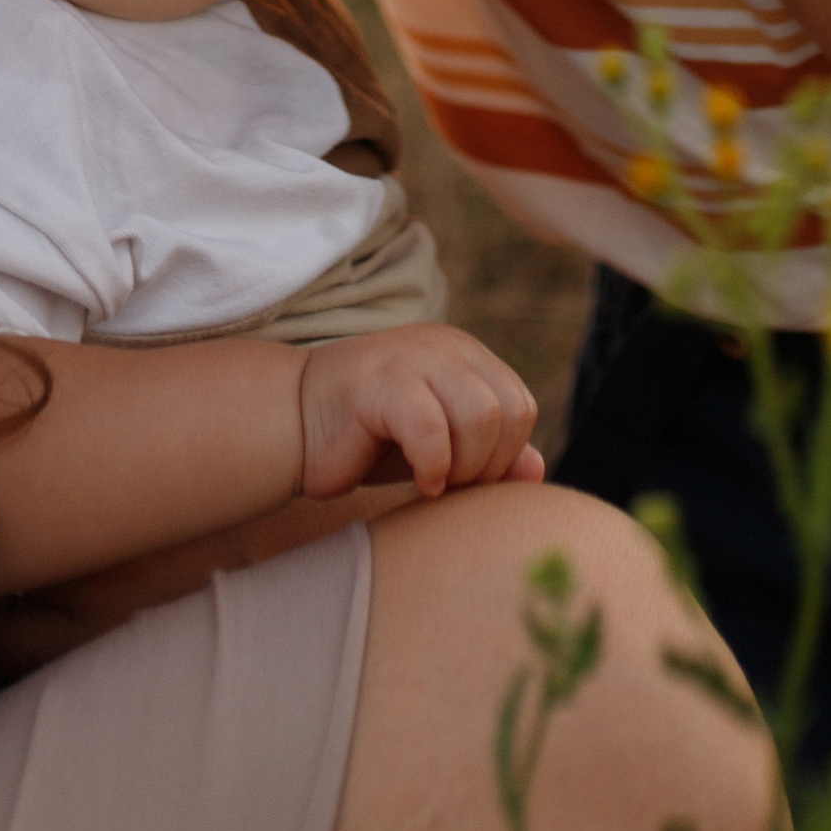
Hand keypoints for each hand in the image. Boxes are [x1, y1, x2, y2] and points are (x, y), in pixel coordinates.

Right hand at [295, 325, 544, 500]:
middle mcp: (445, 347)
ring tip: (434, 480)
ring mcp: (412, 358)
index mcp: (464, 355)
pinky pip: (432, 428)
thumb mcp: (439, 449)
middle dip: (487, 465)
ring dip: (464, 466)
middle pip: (510, 411)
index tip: (465, 480)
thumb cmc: (368, 440)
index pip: (521, 405)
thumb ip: (487, 455)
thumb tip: (538, 471)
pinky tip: (418, 482)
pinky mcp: (381, 382)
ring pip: (482, 416)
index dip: (503, 456)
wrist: (292, 424)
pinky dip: (433, 467)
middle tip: (448, 483)